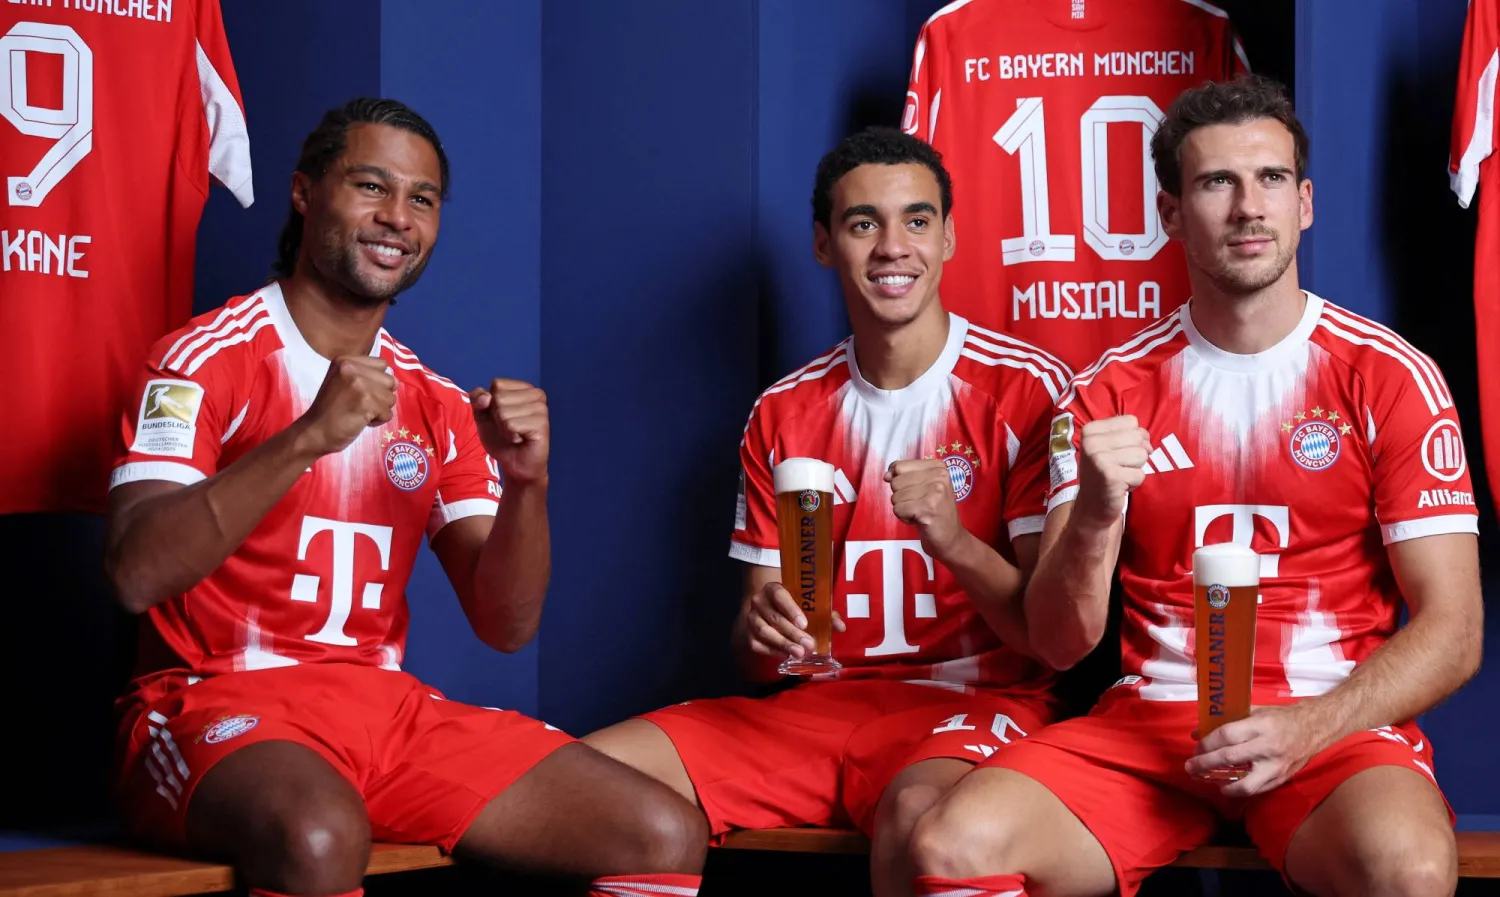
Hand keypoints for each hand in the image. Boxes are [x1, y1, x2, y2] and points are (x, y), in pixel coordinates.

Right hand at [296, 355, 396, 455]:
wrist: (314, 431)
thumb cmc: (331, 409)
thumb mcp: (343, 381)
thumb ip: (366, 375)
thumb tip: (396, 381)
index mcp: (345, 360)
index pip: (382, 364)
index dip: (377, 382)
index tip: (360, 392)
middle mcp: (351, 367)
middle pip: (389, 380)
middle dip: (381, 396)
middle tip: (361, 405)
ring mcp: (358, 384)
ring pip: (391, 398)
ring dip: (380, 410)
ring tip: (360, 413)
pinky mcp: (365, 402)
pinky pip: (387, 413)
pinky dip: (378, 421)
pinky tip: (361, 421)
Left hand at [472, 379, 548, 485]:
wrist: (515, 464)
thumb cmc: (501, 438)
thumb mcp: (482, 415)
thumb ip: (477, 400)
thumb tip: (486, 397)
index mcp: (524, 388)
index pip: (497, 384)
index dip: (491, 403)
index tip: (502, 417)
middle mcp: (536, 394)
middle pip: (499, 398)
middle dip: (497, 417)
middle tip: (509, 428)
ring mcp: (541, 409)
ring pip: (503, 412)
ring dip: (503, 429)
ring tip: (515, 434)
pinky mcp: (542, 424)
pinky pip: (511, 425)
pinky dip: (510, 436)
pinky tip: (520, 439)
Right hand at [742, 580, 845, 661]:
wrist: (769, 609)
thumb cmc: (794, 606)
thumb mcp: (809, 605)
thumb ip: (826, 613)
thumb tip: (841, 627)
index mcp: (773, 589)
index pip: (779, 595)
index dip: (791, 609)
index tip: (805, 624)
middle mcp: (759, 601)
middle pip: (774, 618)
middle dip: (793, 633)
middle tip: (809, 645)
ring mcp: (752, 618)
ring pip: (765, 632)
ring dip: (783, 644)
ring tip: (800, 653)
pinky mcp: (749, 635)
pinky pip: (759, 645)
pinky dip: (774, 651)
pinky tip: (787, 656)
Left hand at [886, 459, 963, 557]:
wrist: (951, 538)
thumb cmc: (934, 512)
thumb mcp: (923, 486)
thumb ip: (904, 475)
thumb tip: (887, 475)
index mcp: (938, 467)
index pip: (900, 466)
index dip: (898, 480)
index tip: (911, 491)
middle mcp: (939, 476)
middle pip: (896, 482)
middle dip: (901, 497)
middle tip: (918, 505)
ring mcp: (935, 492)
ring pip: (896, 497)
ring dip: (903, 509)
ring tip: (919, 512)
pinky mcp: (928, 508)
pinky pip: (898, 509)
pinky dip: (904, 518)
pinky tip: (919, 520)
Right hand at [1073, 415, 1150, 530]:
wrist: (1092, 505)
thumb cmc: (1105, 471)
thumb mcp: (1109, 446)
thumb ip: (1128, 435)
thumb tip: (1148, 443)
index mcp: (1090, 430)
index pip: (1131, 421)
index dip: (1133, 437)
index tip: (1119, 451)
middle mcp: (1091, 442)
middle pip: (1138, 437)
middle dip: (1136, 453)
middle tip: (1120, 466)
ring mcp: (1099, 460)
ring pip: (1141, 455)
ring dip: (1136, 468)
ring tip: (1120, 475)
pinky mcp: (1110, 477)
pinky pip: (1140, 474)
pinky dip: (1134, 482)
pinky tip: (1120, 486)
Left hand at [1185, 705, 1328, 796]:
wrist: (1314, 729)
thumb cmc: (1280, 717)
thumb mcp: (1255, 710)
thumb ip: (1227, 720)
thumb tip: (1198, 732)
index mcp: (1261, 726)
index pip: (1227, 736)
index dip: (1207, 743)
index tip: (1196, 747)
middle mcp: (1268, 747)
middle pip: (1230, 759)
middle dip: (1205, 764)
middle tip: (1190, 767)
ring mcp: (1276, 767)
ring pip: (1245, 784)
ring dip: (1222, 785)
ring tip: (1207, 781)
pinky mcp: (1281, 780)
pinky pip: (1256, 790)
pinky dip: (1239, 790)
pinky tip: (1226, 786)